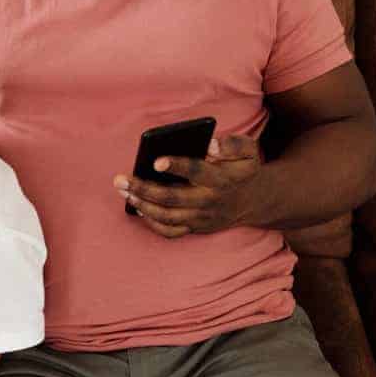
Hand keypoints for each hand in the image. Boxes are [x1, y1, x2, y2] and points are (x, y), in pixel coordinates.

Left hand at [114, 134, 264, 237]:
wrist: (254, 200)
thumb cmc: (242, 169)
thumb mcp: (248, 151)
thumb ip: (232, 144)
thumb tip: (210, 144)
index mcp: (221, 179)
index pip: (197, 172)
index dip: (177, 166)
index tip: (156, 161)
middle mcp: (209, 201)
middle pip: (172, 198)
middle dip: (144, 189)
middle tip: (121, 179)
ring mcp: (201, 218)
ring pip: (167, 217)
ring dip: (141, 205)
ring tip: (123, 191)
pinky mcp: (196, 228)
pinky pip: (170, 232)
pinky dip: (151, 222)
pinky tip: (137, 207)